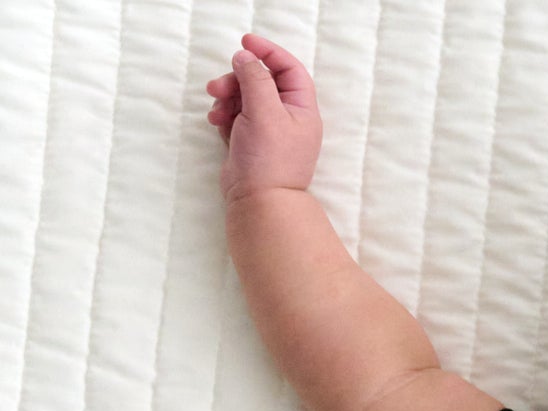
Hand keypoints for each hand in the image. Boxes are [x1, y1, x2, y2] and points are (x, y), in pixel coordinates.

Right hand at [205, 33, 321, 203]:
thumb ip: (255, 78)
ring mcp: (269, 130)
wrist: (259, 203)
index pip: (290, 69)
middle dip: (237, 79)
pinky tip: (217, 123)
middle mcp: (288, 118)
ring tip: (216, 110)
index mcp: (302, 110)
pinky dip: (225, 114)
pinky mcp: (251, 141)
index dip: (269, 52)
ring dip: (227, 97)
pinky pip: (236, 115)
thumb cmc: (269, 159)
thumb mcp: (264, 111)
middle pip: (261, 81)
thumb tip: (245, 56)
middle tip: (217, 87)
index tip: (246, 41)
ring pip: (245, 97)